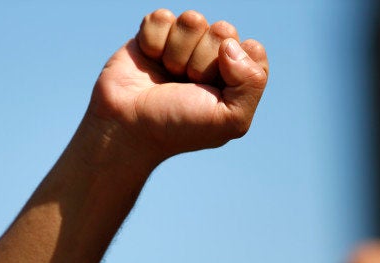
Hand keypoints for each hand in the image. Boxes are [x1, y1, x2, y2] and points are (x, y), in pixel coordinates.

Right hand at [87, 9, 268, 160]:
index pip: (251, 49)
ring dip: (177, 51)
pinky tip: (150, 61)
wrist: (127, 128)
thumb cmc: (178, 127)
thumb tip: (230, 44)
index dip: (234, 68)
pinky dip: (153, 41)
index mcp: (234, 78)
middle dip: (203, 60)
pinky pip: (161, 17)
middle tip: (187, 85)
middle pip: (223, 30)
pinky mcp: (152, 36)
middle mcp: (210, 59)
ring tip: (167, 74)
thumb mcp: (230, 120)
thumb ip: (253, 83)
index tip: (214, 91)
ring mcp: (181, 45)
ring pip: (192, 19)